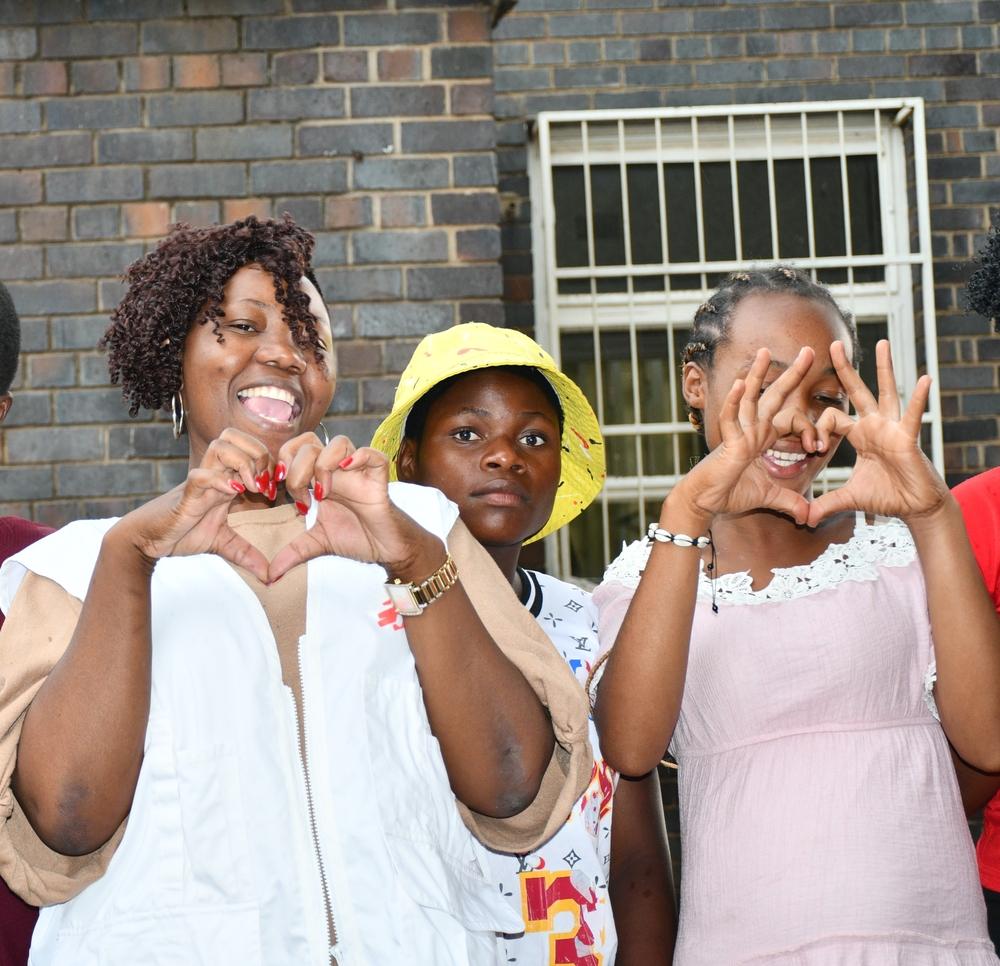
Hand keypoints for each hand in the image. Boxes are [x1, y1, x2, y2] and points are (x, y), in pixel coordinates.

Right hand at [116, 428, 270, 581]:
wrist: (147, 541)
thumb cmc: (182, 534)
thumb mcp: (223, 544)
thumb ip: (246, 554)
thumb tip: (270, 576)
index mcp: (225, 478)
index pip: (250, 448)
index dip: (268, 461)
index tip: (275, 488)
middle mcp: (214, 474)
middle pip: (235, 436)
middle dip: (258, 454)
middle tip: (265, 482)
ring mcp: (200, 481)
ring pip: (220, 446)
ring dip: (242, 462)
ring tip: (251, 488)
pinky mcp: (186, 494)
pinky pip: (201, 476)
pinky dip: (219, 480)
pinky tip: (232, 493)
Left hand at [270, 437, 443, 581]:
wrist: (386, 549)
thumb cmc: (357, 538)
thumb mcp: (317, 544)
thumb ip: (292, 552)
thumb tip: (269, 576)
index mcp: (320, 478)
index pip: (296, 448)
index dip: (283, 461)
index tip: (280, 490)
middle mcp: (337, 470)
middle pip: (310, 442)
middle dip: (298, 468)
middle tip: (302, 496)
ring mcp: (358, 472)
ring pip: (338, 442)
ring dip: (323, 464)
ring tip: (324, 492)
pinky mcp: (378, 479)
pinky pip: (374, 454)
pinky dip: (360, 457)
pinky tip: (347, 474)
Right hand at [672, 346, 816, 525]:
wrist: (705, 503)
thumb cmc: (730, 495)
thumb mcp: (768, 497)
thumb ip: (788, 501)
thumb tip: (807, 516)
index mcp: (762, 439)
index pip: (789, 418)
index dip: (809, 427)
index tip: (820, 445)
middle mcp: (751, 430)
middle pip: (773, 396)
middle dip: (791, 375)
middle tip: (809, 351)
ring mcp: (738, 434)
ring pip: (748, 399)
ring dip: (756, 375)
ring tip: (764, 352)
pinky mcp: (727, 444)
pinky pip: (729, 420)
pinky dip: (733, 403)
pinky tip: (737, 385)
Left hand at [807, 340, 946, 526]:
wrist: (914, 507)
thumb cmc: (886, 496)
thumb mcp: (849, 498)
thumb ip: (825, 503)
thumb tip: (803, 518)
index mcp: (859, 435)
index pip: (832, 418)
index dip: (819, 430)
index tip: (815, 449)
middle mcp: (874, 425)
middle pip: (856, 391)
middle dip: (844, 368)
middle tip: (833, 344)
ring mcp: (892, 428)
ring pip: (885, 391)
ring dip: (883, 367)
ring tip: (882, 341)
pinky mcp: (907, 438)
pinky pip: (912, 415)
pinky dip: (918, 399)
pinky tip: (924, 380)